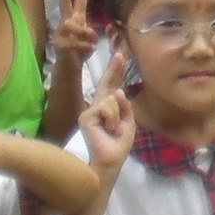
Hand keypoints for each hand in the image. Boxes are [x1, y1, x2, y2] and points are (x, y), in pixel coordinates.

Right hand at [54, 0, 99, 64]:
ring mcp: (60, 33)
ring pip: (76, 27)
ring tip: (88, 44)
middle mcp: (66, 24)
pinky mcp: (59, 44)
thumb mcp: (91, 40)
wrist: (69, 67)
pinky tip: (88, 51)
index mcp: (76, 20)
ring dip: (85, 36)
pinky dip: (85, 47)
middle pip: (65, 6)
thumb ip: (91, 32)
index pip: (79, 2)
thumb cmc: (80, 52)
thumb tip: (88, 29)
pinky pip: (77, 42)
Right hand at [78, 53, 133, 179]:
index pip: (112, 88)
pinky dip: (113, 118)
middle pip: (106, 84)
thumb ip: (125, 107)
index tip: (120, 56)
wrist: (110, 161)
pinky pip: (106, 107)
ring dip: (118, 114)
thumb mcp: (128, 123)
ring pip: (112, 98)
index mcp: (108, 109)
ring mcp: (90, 111)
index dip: (116, 73)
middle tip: (121, 54)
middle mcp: (97, 107)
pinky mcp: (86, 116)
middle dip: (114, 69)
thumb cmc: (118, 145)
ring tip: (113, 129)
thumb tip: (118, 91)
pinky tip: (109, 129)